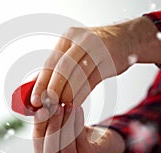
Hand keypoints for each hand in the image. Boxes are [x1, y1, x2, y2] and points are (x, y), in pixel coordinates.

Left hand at [30, 17, 160, 106]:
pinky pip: (92, 81)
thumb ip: (56, 66)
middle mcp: (82, 40)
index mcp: (68, 37)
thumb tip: (35, 86)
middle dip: (53, 89)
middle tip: (47, 105)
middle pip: (63, 68)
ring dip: (68, 94)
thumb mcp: (74, 50)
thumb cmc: (94, 48)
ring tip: (61, 107)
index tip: (35, 99)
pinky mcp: (110, 61)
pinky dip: (82, 94)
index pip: (50, 62)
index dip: (41, 82)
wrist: (125, 39)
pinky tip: (75, 103)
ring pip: (78, 76)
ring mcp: (98, 49)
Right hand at [32, 105, 124, 152]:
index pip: (38, 143)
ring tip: (68, 106)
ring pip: (66, 147)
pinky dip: (79, 124)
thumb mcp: (57, 127)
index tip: (42, 110)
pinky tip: (78, 110)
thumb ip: (47, 120)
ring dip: (67, 123)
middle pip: (50, 148)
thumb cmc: (73, 132)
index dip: (39, 126)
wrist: (97, 140)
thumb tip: (40, 105)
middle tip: (56, 107)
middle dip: (53, 125)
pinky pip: (82, 142)